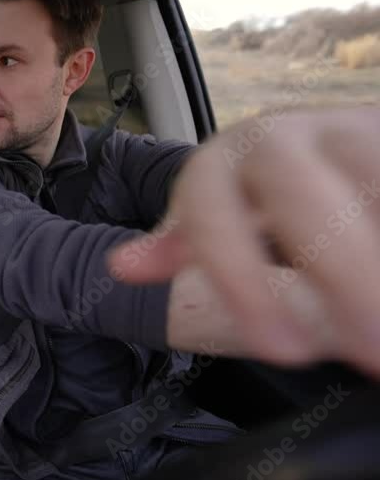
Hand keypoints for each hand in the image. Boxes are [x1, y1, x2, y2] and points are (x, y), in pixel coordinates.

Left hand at [108, 108, 379, 375]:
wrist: (326, 140)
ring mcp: (348, 129)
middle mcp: (281, 138)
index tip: (283, 351)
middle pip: (305, 198)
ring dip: (378, 256)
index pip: (213, 215)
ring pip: (369, 176)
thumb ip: (184, 246)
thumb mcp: (215, 219)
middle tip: (372, 347)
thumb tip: (125, 265)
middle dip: (344, 274)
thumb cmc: (261, 197)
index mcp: (222, 163)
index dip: (243, 282)